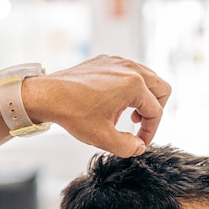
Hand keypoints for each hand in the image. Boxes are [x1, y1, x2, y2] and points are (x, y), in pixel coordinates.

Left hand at [24, 54, 171, 157]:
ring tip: (128, 114)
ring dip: (144, 98)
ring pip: (148, 78)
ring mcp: (118, 61)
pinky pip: (130, 72)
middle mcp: (130, 68)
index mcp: (134, 85)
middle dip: (155, 110)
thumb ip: (128, 147)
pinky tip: (113, 102)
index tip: (139, 144)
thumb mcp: (103, 138)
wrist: (46, 95)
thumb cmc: (72, 113)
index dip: (151, 132)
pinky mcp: (106, 60)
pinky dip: (130, 88)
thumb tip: (139, 148)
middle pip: (161, 89)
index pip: (156, 112)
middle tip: (140, 124)